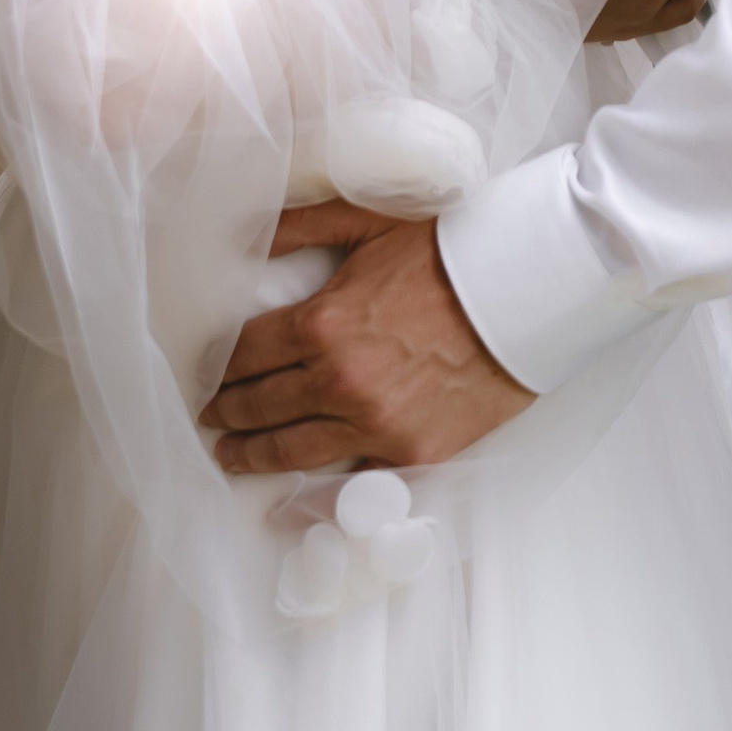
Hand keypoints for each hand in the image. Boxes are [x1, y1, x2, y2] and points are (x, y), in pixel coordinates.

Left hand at [200, 202, 529, 475]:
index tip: (207, 373)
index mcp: (322, 324)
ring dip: (253, 454)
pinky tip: (286, 508)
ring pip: (292, 450)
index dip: (219, 366)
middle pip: (260, 405)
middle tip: (209, 416)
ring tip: (231, 454)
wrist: (524, 291)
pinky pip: (350, 485)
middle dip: (227, 411)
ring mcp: (375, 423)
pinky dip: (314, 500)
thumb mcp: (368, 222)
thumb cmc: (449, 251)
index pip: (245, 354)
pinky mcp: (411, 452)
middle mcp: (340, 381)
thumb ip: (302, 226)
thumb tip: (246, 233)